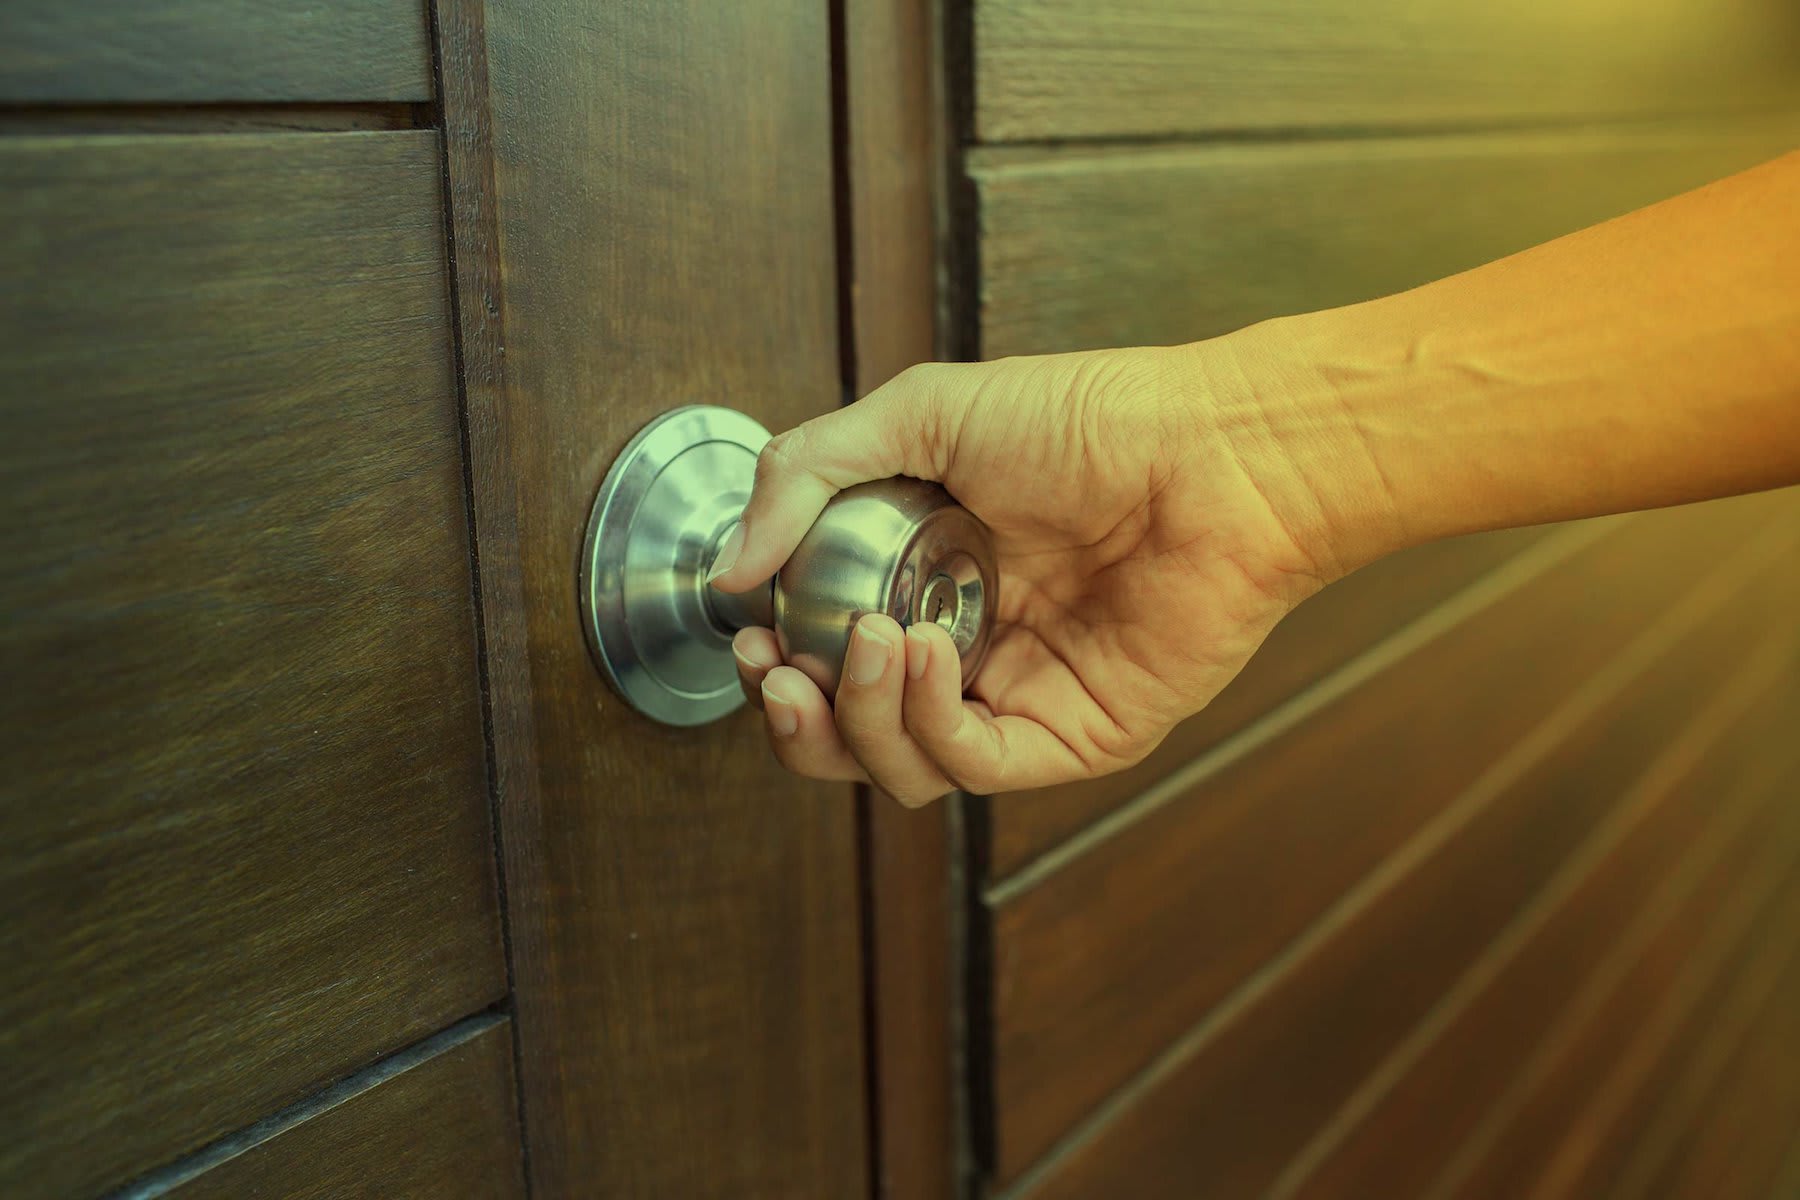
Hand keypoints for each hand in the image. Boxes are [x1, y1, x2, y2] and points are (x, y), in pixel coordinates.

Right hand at [707, 344, 1342, 805]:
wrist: (1214, 450)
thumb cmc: (1093, 419)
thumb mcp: (924, 414)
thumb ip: (810, 472)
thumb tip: (728, 567)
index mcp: (926, 586)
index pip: (828, 663)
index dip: (777, 668)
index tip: (749, 636)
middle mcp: (966, 653)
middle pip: (851, 737)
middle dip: (797, 722)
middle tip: (779, 671)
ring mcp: (1018, 700)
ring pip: (902, 767)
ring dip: (860, 716)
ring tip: (870, 639)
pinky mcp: (1072, 737)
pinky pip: (975, 768)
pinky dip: (928, 723)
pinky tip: (920, 652)